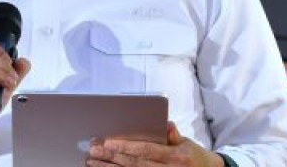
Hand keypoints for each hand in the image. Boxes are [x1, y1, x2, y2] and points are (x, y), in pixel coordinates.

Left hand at [86, 121, 223, 166]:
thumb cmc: (193, 157)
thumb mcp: (187, 143)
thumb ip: (173, 135)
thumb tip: (165, 124)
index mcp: (175, 157)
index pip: (146, 151)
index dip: (126, 147)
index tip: (109, 142)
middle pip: (134, 164)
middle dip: (112, 157)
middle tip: (94, 151)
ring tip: (92, 162)